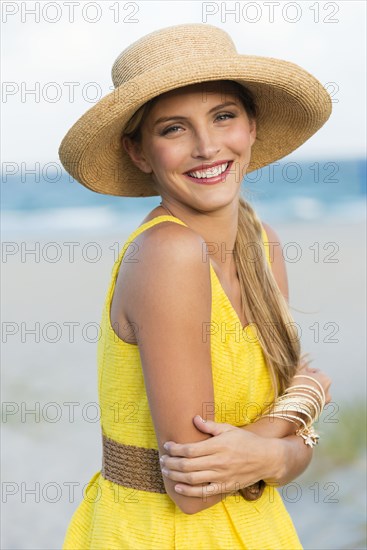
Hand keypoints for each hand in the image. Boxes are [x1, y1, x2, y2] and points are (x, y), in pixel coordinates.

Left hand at [160, 415, 279, 496]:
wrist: (266, 458)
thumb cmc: (246, 441)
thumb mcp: (229, 429)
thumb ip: (210, 426)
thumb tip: (194, 419)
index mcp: (218, 446)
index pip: (190, 449)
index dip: (175, 449)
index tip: (167, 446)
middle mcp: (218, 462)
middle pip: (187, 465)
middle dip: (171, 462)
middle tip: (162, 459)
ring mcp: (221, 476)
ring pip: (192, 479)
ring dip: (176, 475)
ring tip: (166, 470)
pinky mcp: (224, 487)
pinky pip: (203, 492)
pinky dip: (189, 491)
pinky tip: (178, 487)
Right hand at [293, 358, 331, 403]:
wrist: (297, 406)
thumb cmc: (298, 385)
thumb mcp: (298, 371)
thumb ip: (302, 364)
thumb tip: (303, 360)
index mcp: (326, 379)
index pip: (316, 372)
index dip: (306, 372)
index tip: (299, 374)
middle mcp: (328, 391)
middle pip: (316, 383)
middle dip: (308, 382)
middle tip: (297, 383)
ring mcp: (324, 402)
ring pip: (315, 393)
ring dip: (308, 391)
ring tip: (298, 392)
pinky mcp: (319, 410)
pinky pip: (313, 402)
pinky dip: (308, 400)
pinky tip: (300, 399)